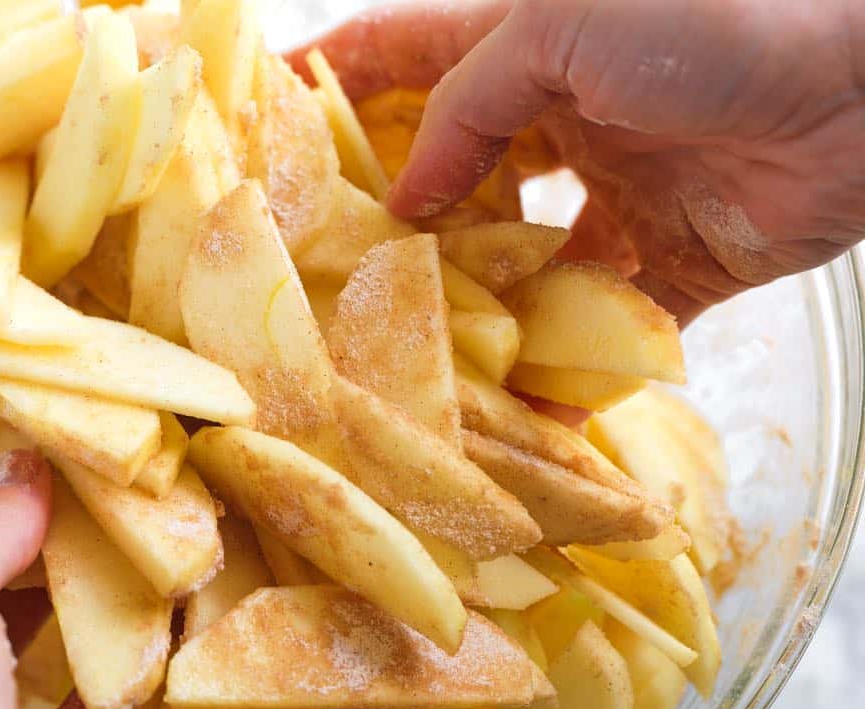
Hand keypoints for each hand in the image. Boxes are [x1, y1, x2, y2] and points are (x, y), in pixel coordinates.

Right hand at [293, 0, 864, 324]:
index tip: (256, 121)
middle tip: (317, 273)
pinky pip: (600, 330)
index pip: (399, 61)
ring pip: (515, 266)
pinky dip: (564, 372)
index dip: (325, 84)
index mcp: (522, 49)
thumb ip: (465, 110)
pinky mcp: (668, 266)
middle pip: (449, 176)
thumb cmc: (711, 21)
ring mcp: (612, 197)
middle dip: (385, 219)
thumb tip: (403, 200)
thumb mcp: (557, 33)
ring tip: (403, 353)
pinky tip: (513, 409)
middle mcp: (558, 124)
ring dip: (468, 308)